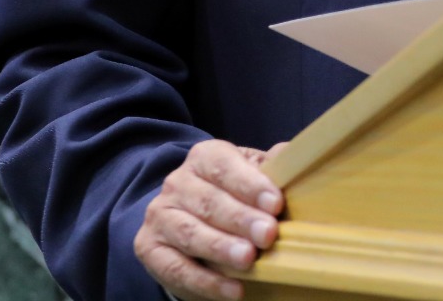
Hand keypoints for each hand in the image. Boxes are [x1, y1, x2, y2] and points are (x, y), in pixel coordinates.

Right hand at [135, 138, 286, 300]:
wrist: (190, 218)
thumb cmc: (232, 193)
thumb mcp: (250, 174)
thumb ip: (271, 167)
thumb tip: (293, 156)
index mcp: (204, 157)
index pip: (225, 166)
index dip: (251, 185)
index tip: (276, 204)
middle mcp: (177, 182)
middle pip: (209, 201)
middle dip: (241, 220)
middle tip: (268, 235)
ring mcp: (160, 215)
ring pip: (191, 234)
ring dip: (221, 249)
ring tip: (249, 260)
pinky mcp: (149, 248)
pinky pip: (176, 268)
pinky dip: (206, 282)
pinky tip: (233, 289)